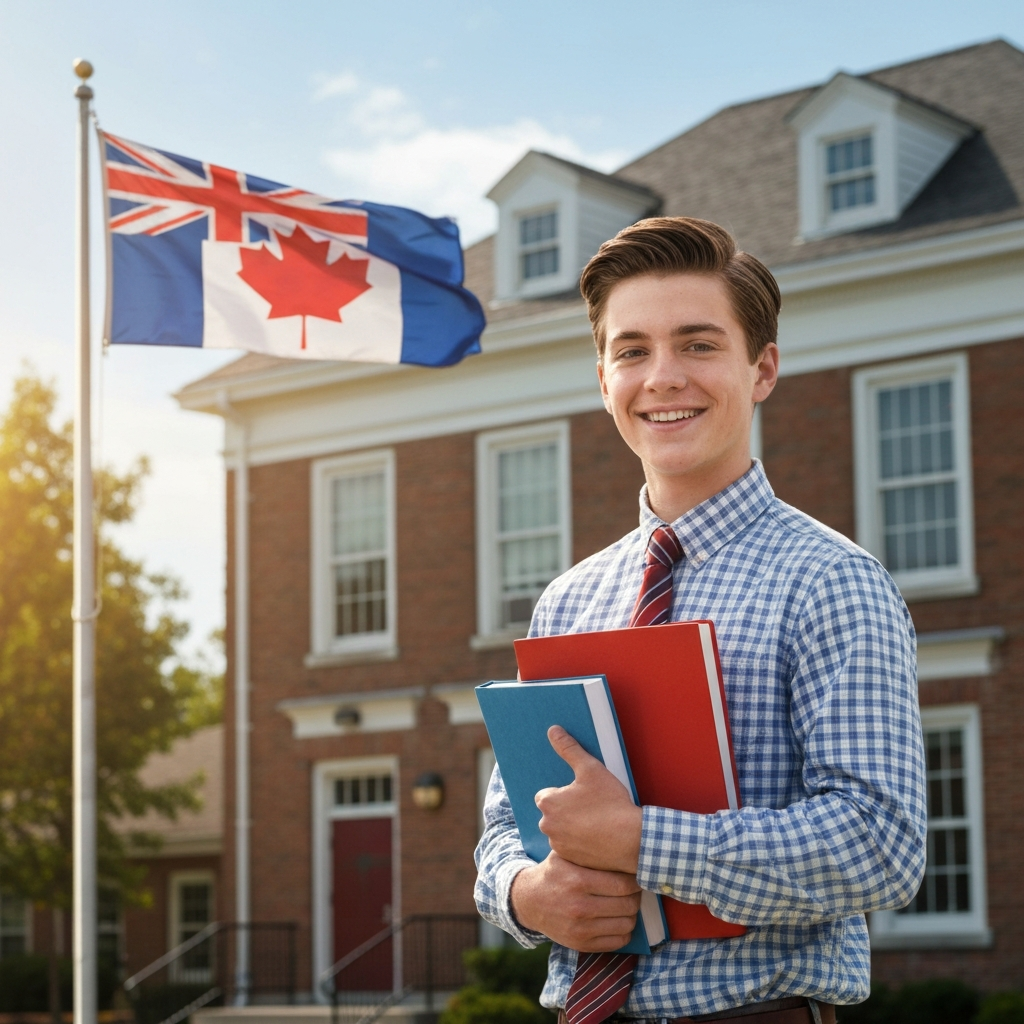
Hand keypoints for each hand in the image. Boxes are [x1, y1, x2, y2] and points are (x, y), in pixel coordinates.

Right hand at [510, 852, 641, 951]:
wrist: (529, 901)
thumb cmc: (553, 873)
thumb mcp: (565, 854)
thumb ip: (590, 851)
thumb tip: (622, 846)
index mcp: (578, 881)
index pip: (622, 884)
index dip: (635, 880)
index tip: (636, 875)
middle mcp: (579, 907)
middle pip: (627, 905)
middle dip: (636, 896)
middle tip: (635, 889)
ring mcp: (580, 929)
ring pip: (626, 924)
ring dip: (632, 914)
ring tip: (627, 903)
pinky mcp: (581, 945)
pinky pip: (618, 941)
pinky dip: (624, 930)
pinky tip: (618, 918)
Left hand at [535, 726, 642, 873]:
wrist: (630, 840)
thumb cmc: (610, 803)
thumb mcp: (591, 769)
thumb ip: (569, 748)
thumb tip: (553, 730)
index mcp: (548, 802)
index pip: (546, 794)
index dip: (564, 793)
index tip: (581, 794)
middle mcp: (547, 825)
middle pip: (553, 813)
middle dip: (567, 810)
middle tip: (591, 808)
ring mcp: (558, 844)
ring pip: (561, 830)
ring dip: (572, 827)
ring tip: (596, 822)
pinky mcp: (570, 860)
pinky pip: (570, 847)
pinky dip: (580, 843)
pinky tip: (597, 838)